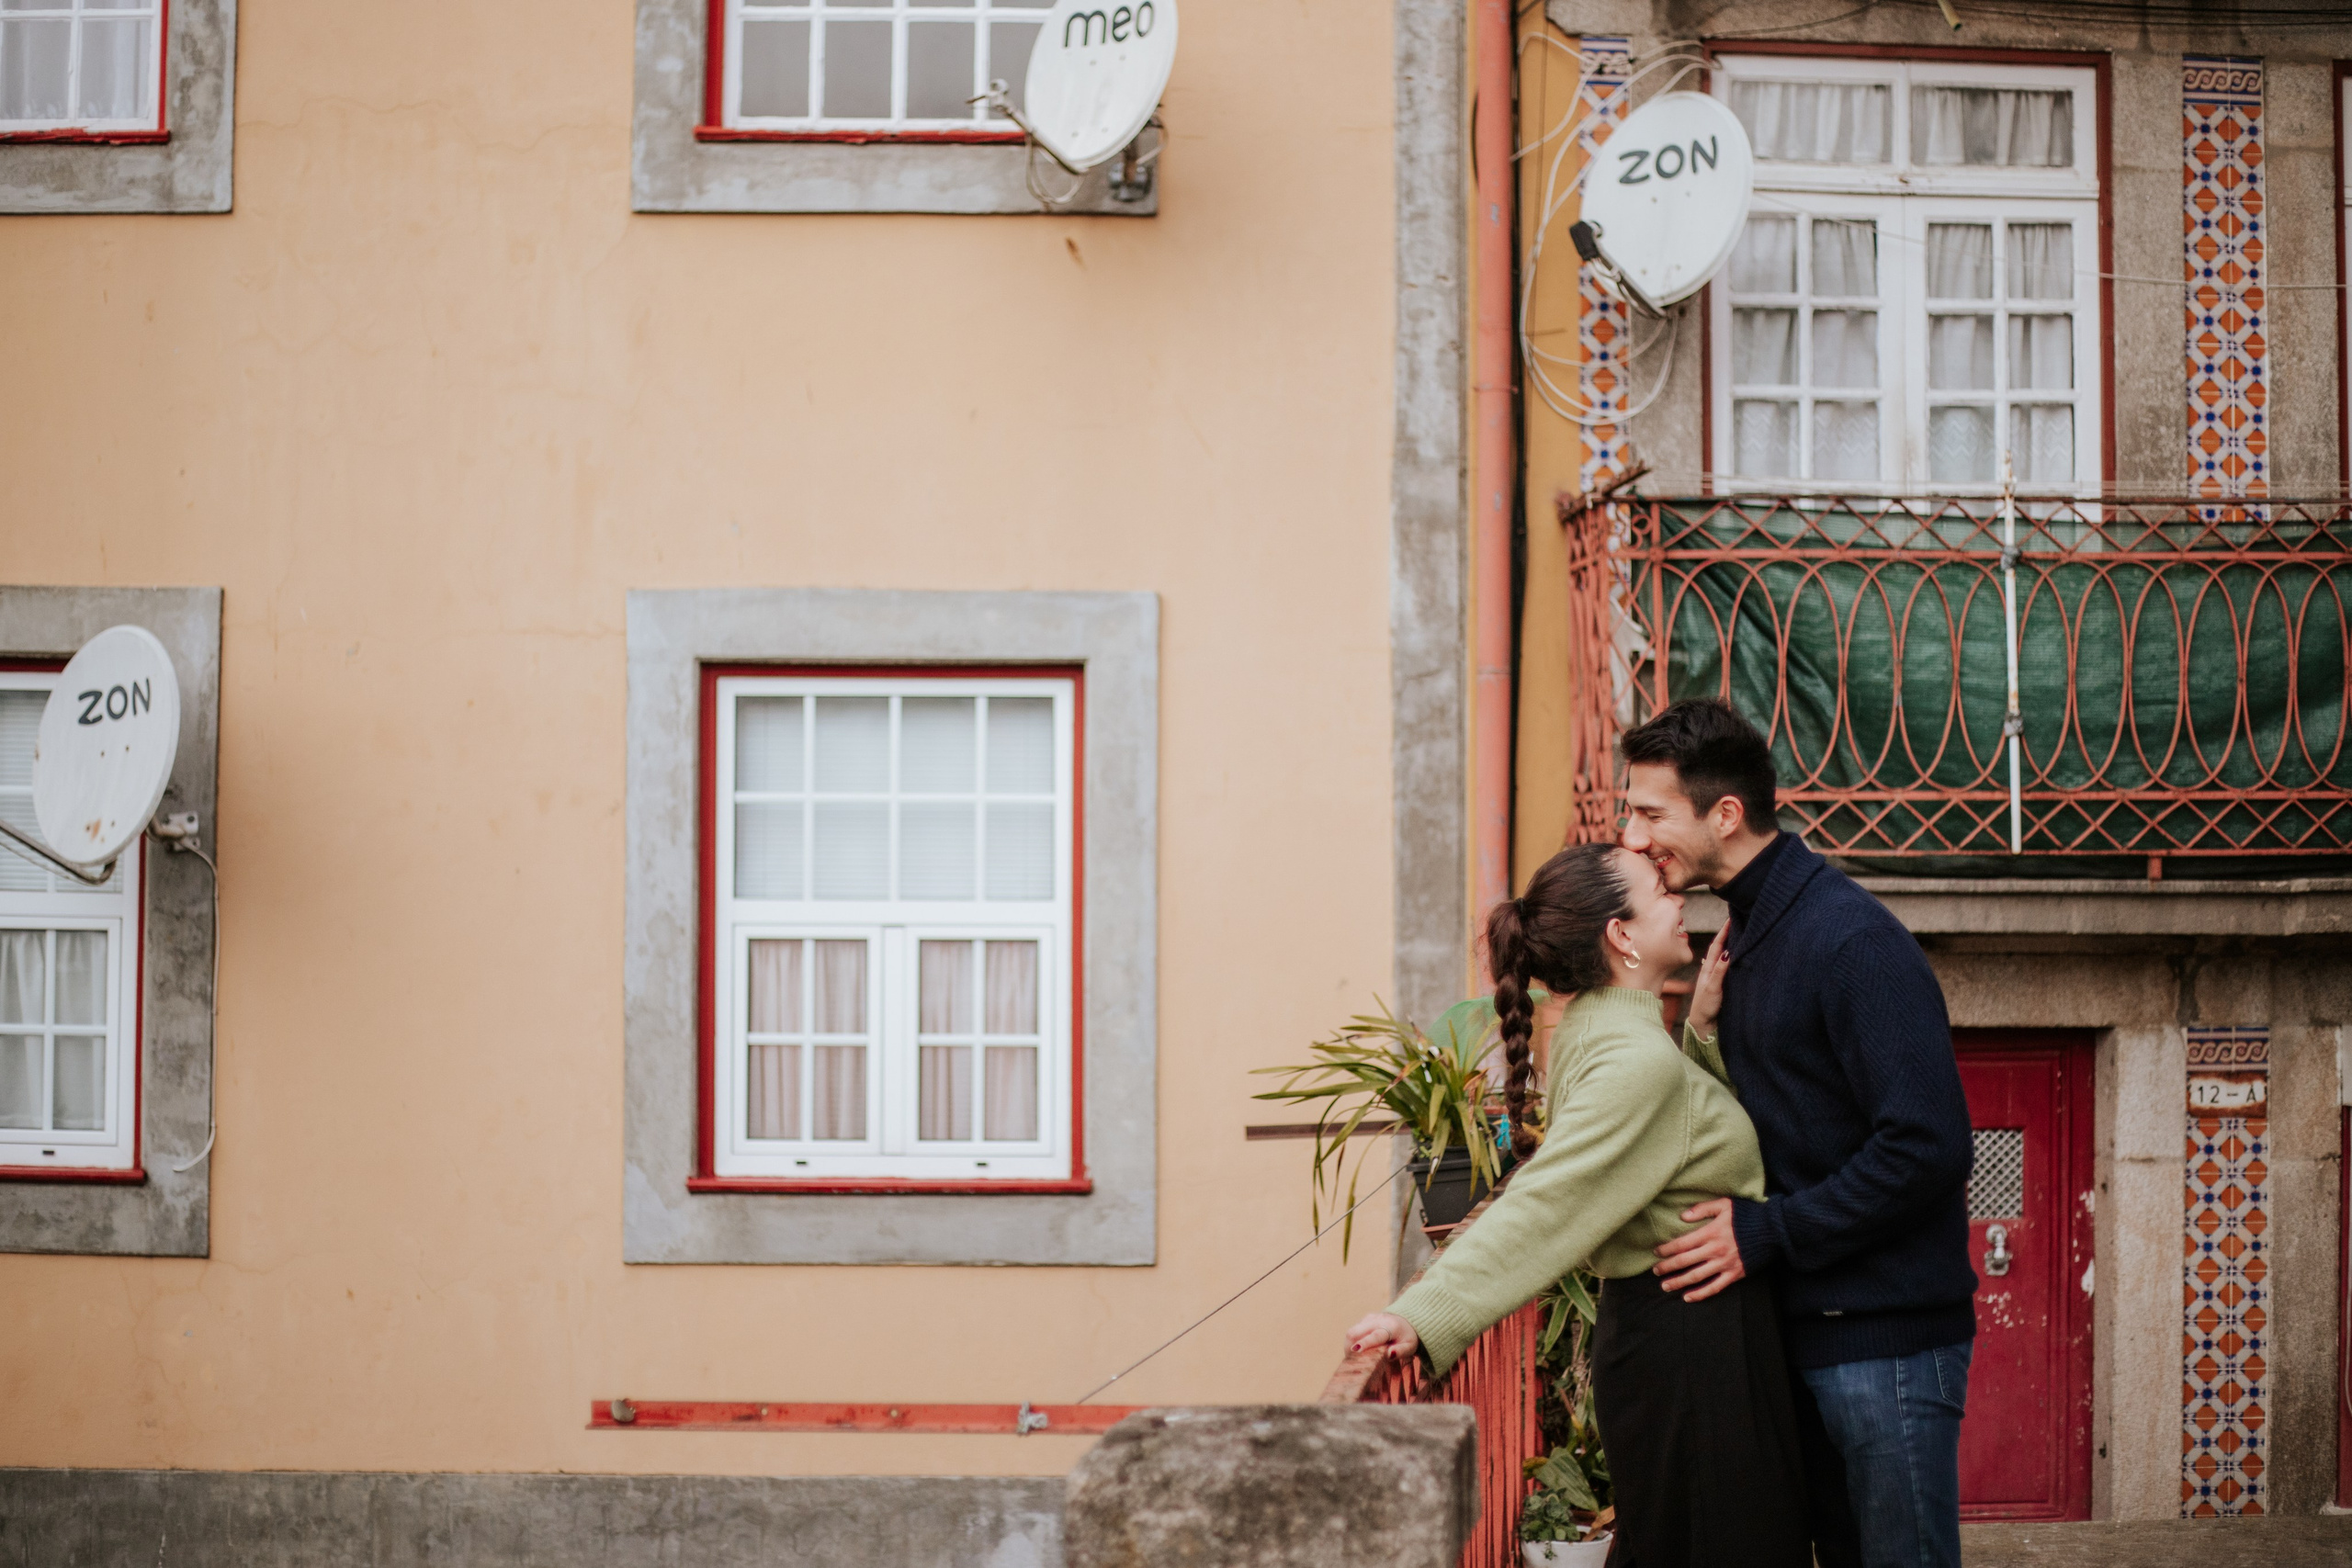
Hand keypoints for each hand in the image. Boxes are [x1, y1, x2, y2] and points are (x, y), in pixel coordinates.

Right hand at [1344, 1311, 1419, 1360]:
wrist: (1406, 1322)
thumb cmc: (1407, 1337)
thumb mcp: (1409, 1346)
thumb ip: (1401, 1351)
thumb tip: (1389, 1354)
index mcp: (1390, 1327)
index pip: (1375, 1335)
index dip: (1365, 1343)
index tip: (1356, 1350)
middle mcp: (1377, 1320)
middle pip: (1355, 1331)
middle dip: (1349, 1347)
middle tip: (1351, 1362)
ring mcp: (1369, 1318)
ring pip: (1351, 1332)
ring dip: (1349, 1346)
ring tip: (1353, 1359)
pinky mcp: (1364, 1319)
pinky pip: (1353, 1331)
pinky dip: (1351, 1343)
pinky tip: (1356, 1351)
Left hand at [1653, 1196, 1746, 1300]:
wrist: (1773, 1230)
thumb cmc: (1747, 1215)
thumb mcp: (1724, 1204)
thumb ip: (1702, 1209)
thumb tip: (1682, 1216)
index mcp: (1710, 1233)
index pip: (1682, 1244)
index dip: (1666, 1249)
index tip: (1656, 1253)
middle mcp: (1715, 1250)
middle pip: (1685, 1261)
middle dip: (1667, 1267)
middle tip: (1655, 1271)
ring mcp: (1725, 1264)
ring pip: (1696, 1276)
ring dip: (1679, 1282)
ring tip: (1665, 1286)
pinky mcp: (1734, 1274)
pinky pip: (1715, 1287)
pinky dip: (1700, 1294)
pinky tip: (1688, 1297)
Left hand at [1686, 925, 1728, 1040]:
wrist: (1702, 1024)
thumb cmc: (1706, 1007)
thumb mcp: (1713, 988)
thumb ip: (1719, 972)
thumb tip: (1727, 953)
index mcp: (1708, 968)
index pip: (1717, 946)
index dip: (1724, 932)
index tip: (1731, 918)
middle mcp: (1711, 970)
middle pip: (1719, 947)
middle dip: (1727, 934)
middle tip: (1736, 920)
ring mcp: (1714, 976)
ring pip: (1722, 955)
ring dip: (1728, 944)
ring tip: (1736, 932)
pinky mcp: (1719, 984)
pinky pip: (1724, 965)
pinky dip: (1728, 957)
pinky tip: (1731, 955)